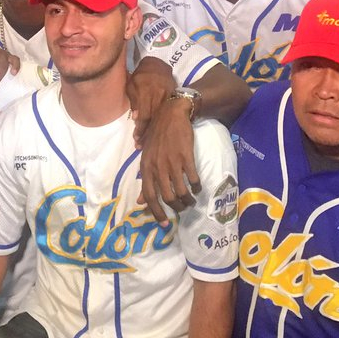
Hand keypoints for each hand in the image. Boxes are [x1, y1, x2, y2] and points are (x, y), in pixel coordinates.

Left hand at [128, 57, 174, 141]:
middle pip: (154, 120)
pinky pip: (167, 113)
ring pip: (161, 118)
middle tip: (141, 146)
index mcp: (147, 93)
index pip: (144, 115)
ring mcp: (167, 98)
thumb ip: (134, 100)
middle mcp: (158, 97)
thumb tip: (136, 117)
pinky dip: (162, 123)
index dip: (141, 128)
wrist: (157, 65)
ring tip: (148, 143)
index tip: (136, 139)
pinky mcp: (173, 99)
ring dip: (155, 131)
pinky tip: (158, 132)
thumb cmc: (141, 75)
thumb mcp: (132, 84)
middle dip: (147, 134)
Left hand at [137, 98, 199, 222]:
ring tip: (191, 201)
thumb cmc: (158, 134)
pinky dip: (196, 187)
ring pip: (180, 191)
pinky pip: (192, 179)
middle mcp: (157, 167)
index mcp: (146, 167)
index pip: (149, 196)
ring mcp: (171, 162)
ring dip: (187, 200)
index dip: (156, 212)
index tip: (164, 224)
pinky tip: (198, 188)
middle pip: (166, 197)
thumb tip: (141, 201)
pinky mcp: (185, 157)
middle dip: (175, 208)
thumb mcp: (147, 155)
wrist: (171, 114)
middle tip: (182, 209)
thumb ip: (145, 178)